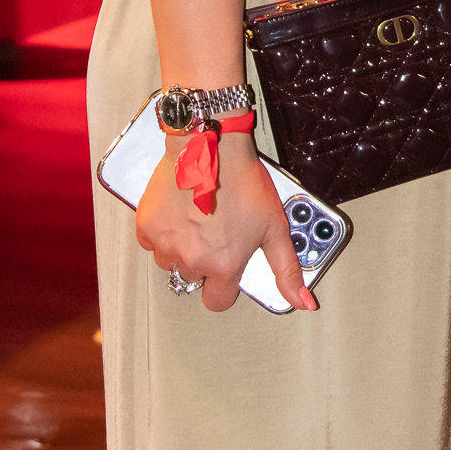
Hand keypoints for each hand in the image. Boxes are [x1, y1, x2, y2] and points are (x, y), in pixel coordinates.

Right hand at [135, 133, 313, 313]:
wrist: (211, 147)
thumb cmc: (242, 181)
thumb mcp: (275, 227)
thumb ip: (286, 269)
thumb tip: (302, 302)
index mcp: (224, 265)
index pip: (217, 301)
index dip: (224, 286)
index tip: (225, 267)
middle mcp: (192, 259)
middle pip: (194, 278)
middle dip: (203, 261)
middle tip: (214, 232)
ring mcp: (166, 244)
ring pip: (170, 262)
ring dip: (181, 248)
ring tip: (197, 220)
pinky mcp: (147, 227)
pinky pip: (152, 243)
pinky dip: (163, 232)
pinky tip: (180, 213)